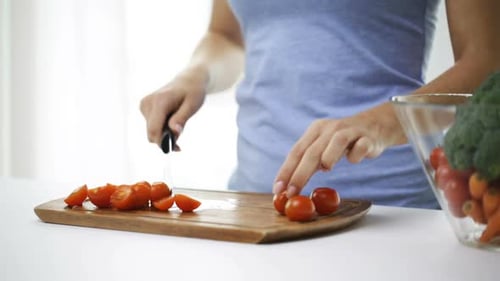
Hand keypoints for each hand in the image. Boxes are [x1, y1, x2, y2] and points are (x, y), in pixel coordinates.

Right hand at [140, 68, 207, 147]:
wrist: (188, 80)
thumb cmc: (193, 92)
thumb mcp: (193, 105)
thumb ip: (182, 118)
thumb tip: (174, 132)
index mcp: (159, 102)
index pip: (154, 130)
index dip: (163, 143)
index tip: (176, 149)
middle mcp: (148, 103)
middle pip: (151, 133)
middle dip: (165, 141)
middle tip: (180, 146)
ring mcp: (144, 105)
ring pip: (151, 132)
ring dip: (164, 136)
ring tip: (178, 130)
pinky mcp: (144, 108)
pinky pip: (151, 127)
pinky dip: (161, 130)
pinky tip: (171, 125)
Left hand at [273, 103, 404, 196]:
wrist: (375, 126)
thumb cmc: (344, 142)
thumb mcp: (324, 147)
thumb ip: (310, 163)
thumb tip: (292, 187)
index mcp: (315, 130)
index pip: (296, 152)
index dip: (286, 171)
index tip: (278, 190)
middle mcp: (330, 128)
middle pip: (312, 152)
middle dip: (299, 174)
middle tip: (292, 192)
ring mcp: (349, 131)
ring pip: (336, 142)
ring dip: (328, 157)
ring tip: (326, 169)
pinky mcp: (367, 137)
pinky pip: (361, 147)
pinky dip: (356, 155)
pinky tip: (353, 160)